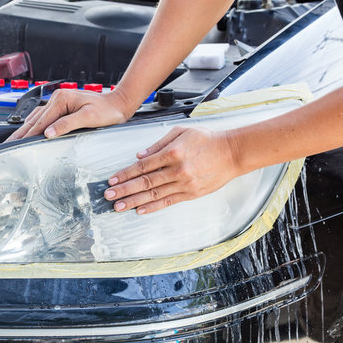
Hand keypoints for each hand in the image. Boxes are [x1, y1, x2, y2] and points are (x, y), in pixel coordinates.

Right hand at [6, 89, 134, 140]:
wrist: (119, 104)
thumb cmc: (108, 111)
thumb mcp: (89, 118)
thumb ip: (68, 124)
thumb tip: (48, 132)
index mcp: (62, 99)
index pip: (41, 121)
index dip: (28, 134)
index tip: (16, 144)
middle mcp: (58, 98)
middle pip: (34, 119)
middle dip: (21, 132)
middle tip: (8, 144)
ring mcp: (59, 102)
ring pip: (37, 117)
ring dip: (25, 129)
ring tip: (14, 140)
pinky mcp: (63, 107)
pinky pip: (43, 117)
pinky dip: (34, 125)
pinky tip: (29, 130)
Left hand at [104, 126, 240, 213]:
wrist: (232, 152)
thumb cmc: (207, 139)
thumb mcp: (181, 132)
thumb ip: (158, 144)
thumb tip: (139, 156)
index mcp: (173, 153)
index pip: (143, 166)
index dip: (125, 173)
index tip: (112, 179)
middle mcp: (177, 170)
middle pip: (145, 182)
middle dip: (124, 190)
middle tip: (109, 195)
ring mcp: (184, 183)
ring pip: (154, 194)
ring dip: (134, 201)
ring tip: (119, 206)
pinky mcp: (191, 193)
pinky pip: (168, 202)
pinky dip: (153, 207)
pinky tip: (140, 210)